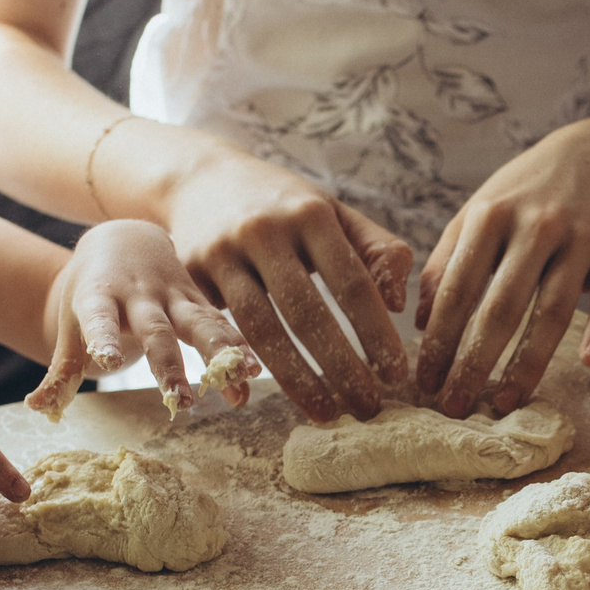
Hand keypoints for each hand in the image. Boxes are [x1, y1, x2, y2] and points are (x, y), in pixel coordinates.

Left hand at [30, 219, 257, 416]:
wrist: (124, 239)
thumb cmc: (93, 291)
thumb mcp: (72, 323)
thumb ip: (61, 370)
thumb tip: (38, 409)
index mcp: (99, 296)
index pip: (99, 317)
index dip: (103, 336)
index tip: (107, 358)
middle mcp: (139, 295)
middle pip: (156, 331)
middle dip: (169, 366)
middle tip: (178, 402)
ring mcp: (173, 295)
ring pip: (199, 325)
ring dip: (219, 356)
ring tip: (237, 385)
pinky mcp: (198, 299)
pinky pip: (221, 324)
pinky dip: (239, 346)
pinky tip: (255, 372)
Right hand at [160, 145, 413, 422]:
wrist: (199, 178)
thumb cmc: (282, 204)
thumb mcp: (333, 211)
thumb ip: (377, 250)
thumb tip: (398, 305)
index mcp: (310, 213)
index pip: (351, 282)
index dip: (375, 332)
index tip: (396, 374)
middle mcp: (264, 231)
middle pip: (306, 312)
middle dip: (341, 366)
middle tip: (368, 407)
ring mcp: (223, 252)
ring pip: (261, 328)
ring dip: (296, 378)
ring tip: (327, 412)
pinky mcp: (192, 273)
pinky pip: (219, 329)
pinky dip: (240, 365)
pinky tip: (260, 395)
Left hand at [415, 125, 589, 417]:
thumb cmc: (519, 198)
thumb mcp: (474, 216)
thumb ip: (445, 265)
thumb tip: (420, 325)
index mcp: (490, 218)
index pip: (459, 289)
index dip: (440, 339)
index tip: (424, 381)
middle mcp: (535, 226)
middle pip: (503, 306)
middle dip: (476, 362)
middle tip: (456, 406)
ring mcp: (579, 238)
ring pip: (554, 309)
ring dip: (530, 361)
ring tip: (508, 400)